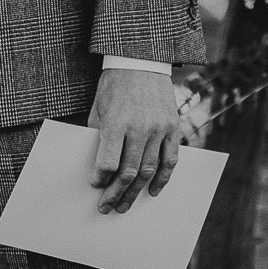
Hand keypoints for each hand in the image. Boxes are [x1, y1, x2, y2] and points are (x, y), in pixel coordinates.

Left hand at [88, 66, 182, 213]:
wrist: (141, 61)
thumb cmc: (114, 85)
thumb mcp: (99, 108)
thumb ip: (99, 136)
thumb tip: (97, 165)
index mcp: (116, 123)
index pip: (108, 162)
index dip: (100, 179)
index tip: (95, 185)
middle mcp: (139, 128)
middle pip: (128, 172)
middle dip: (116, 193)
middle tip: (108, 207)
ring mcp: (159, 129)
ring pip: (148, 170)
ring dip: (136, 192)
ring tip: (125, 205)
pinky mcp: (172, 128)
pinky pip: (170, 160)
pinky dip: (162, 179)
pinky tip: (152, 191)